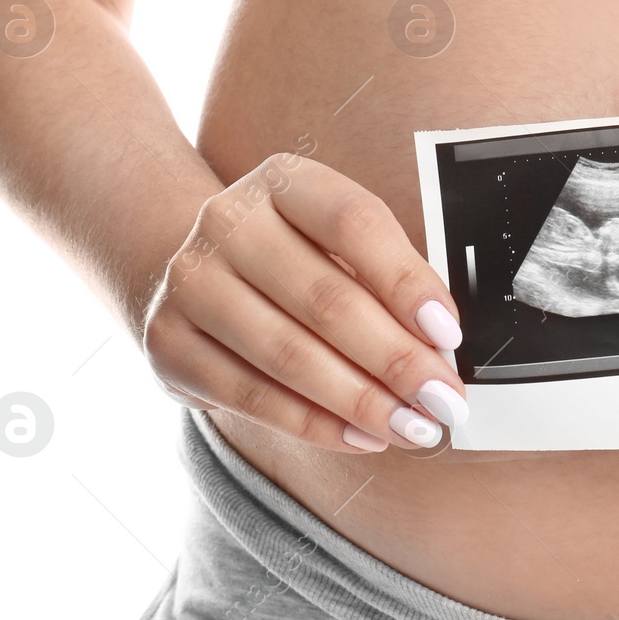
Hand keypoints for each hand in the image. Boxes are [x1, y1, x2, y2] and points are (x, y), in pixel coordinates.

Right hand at [141, 153, 468, 451]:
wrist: (192, 269)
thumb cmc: (291, 258)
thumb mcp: (335, 241)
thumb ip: (387, 278)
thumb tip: (440, 345)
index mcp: (285, 182)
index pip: (354, 224)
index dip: (407, 282)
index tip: (448, 334)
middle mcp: (229, 222)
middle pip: (327, 299)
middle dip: (396, 359)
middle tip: (442, 398)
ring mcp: (192, 282)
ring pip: (289, 355)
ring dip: (362, 401)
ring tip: (413, 426)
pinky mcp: (169, 343)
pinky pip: (252, 396)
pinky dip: (316, 425)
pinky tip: (362, 437)